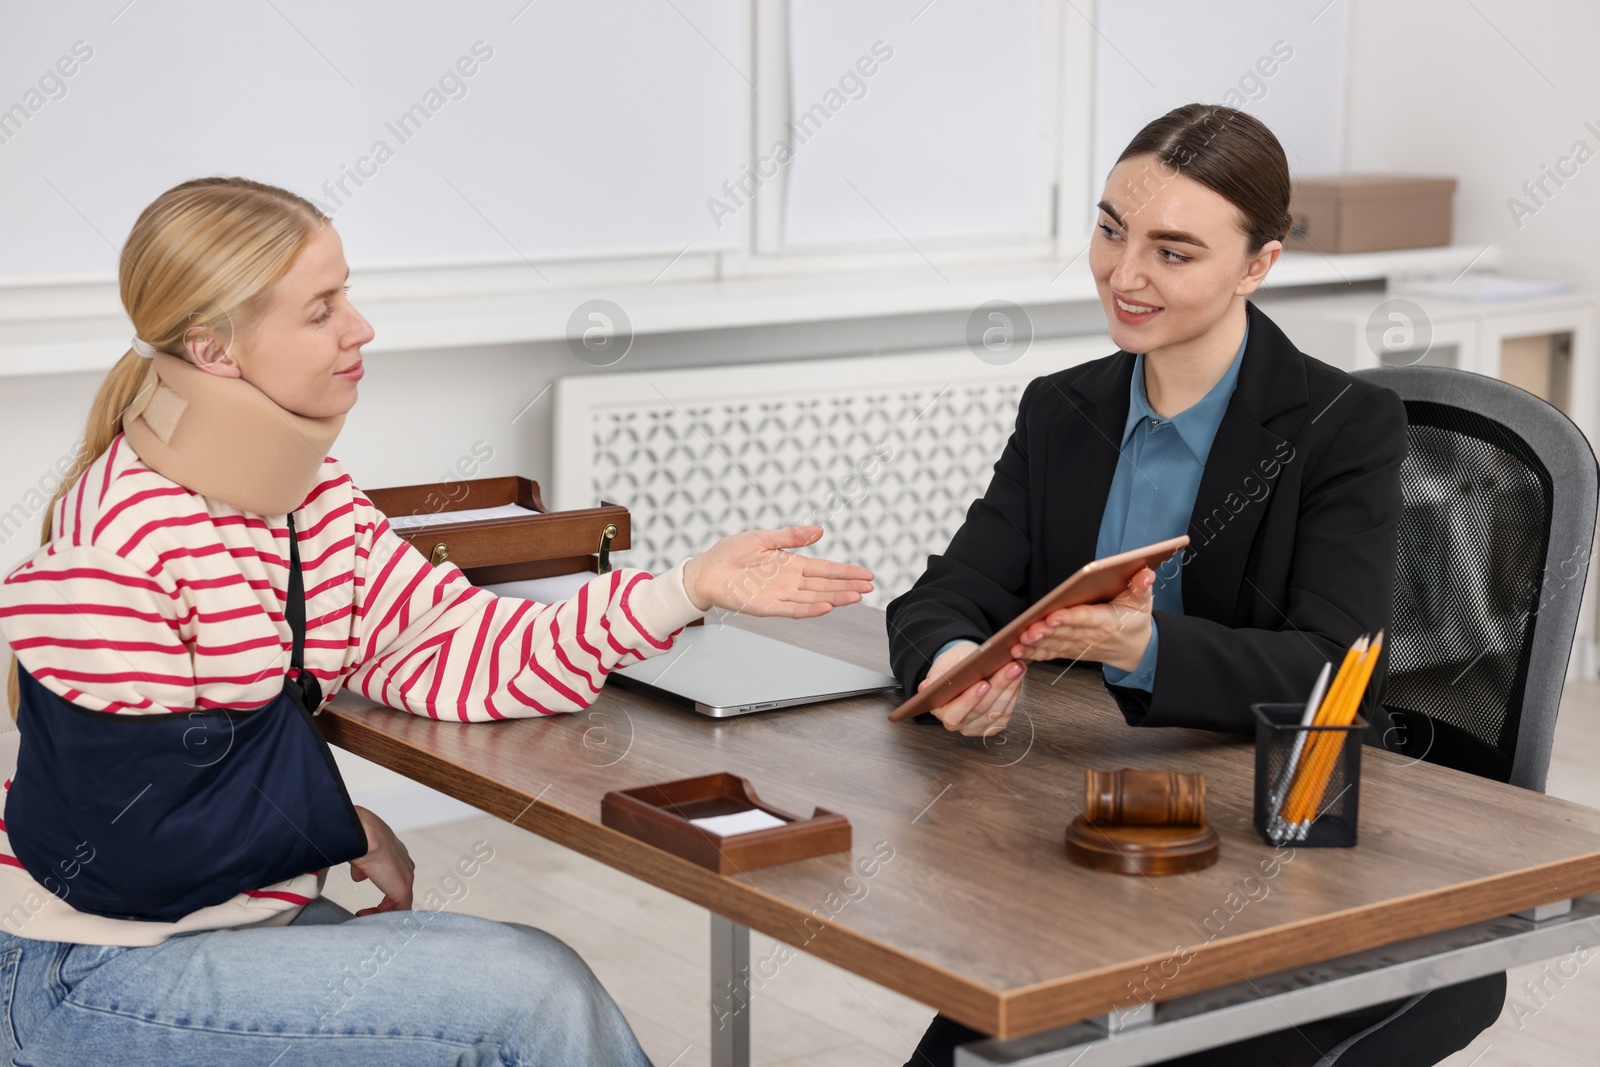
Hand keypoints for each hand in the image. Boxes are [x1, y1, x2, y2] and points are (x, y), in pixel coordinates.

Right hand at [348, 805, 414, 914]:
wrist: (366, 835)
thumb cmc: (362, 838)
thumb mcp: (362, 853)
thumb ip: (363, 867)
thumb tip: (359, 876)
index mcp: (397, 856)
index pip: (395, 879)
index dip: (383, 893)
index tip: (367, 900)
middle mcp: (406, 867)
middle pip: (399, 893)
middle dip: (383, 906)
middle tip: (363, 912)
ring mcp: (406, 879)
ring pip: (400, 903)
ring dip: (381, 913)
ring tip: (363, 916)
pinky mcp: (403, 890)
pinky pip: (399, 911)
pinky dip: (383, 917)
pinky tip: (365, 916)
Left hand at [683, 525, 873, 617]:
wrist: (705, 570)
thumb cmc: (730, 554)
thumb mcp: (764, 538)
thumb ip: (792, 536)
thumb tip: (818, 531)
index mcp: (790, 565)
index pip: (824, 569)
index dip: (845, 572)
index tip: (865, 574)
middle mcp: (789, 582)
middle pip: (825, 585)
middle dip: (847, 586)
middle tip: (869, 587)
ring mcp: (780, 595)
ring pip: (814, 598)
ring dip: (835, 598)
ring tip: (856, 597)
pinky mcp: (767, 607)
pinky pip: (792, 610)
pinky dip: (810, 609)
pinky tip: (826, 607)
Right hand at [918, 640, 1026, 736]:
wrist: (966, 669)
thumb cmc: (954, 665)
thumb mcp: (944, 663)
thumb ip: (936, 675)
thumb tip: (925, 687)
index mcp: (940, 710)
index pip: (955, 713)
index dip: (970, 699)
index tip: (983, 683)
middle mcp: (957, 723)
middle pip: (981, 710)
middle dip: (999, 686)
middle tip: (1011, 667)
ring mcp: (976, 726)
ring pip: (997, 711)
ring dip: (1011, 688)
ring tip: (1017, 668)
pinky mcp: (992, 725)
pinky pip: (1006, 712)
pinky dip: (1014, 694)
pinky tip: (1018, 678)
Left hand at [1010, 568, 1154, 671]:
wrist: (1136, 648)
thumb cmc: (1135, 620)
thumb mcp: (1143, 602)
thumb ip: (1142, 587)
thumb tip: (1146, 574)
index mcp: (1108, 621)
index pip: (1086, 618)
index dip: (1070, 618)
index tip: (1053, 616)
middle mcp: (1092, 635)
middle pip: (1066, 633)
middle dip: (1046, 632)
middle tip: (1028, 630)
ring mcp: (1080, 645)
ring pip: (1056, 645)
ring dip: (1037, 645)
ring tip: (1019, 642)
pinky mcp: (1071, 651)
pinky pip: (1052, 653)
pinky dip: (1036, 654)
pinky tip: (1020, 652)